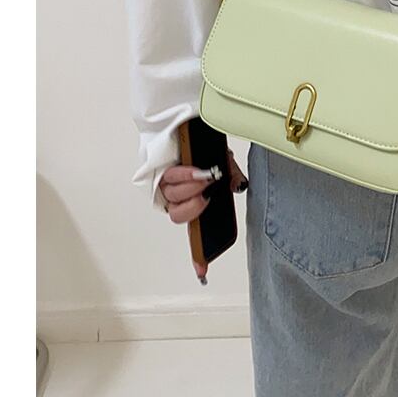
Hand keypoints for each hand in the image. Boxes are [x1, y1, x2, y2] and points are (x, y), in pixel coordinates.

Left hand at [159, 149, 247, 282]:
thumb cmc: (205, 148)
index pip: (196, 233)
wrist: (187, 126)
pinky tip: (194, 169)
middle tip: (207, 192)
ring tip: (203, 175)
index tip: (202, 270)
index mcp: (196, 203)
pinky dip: (184, 175)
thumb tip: (238, 187)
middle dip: (195, 204)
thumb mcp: (226, 165)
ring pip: (174, 198)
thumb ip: (233, 178)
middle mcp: (180, 199)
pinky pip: (168, 179)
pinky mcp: (160, 172)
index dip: (199, 253)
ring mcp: (168, 187)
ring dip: (190, 187)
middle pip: (181, 215)